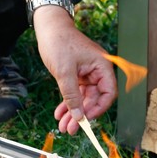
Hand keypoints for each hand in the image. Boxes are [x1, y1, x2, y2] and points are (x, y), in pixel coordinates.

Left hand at [34, 7, 116, 134]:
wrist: (48, 28)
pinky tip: (59, 113)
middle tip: (70, 129)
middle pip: (94, 99)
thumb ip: (72, 95)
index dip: (99, 108)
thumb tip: (78, 116)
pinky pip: (75, 93)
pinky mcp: (77, 75)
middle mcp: (97, 71)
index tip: (86, 119)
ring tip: (63, 126)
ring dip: (73, 112)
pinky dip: (68, 103)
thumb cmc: (59, 43)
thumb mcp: (64, 72)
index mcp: (101, 66)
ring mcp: (87, 74)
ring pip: (83, 99)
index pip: (108, 93)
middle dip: (81, 114)